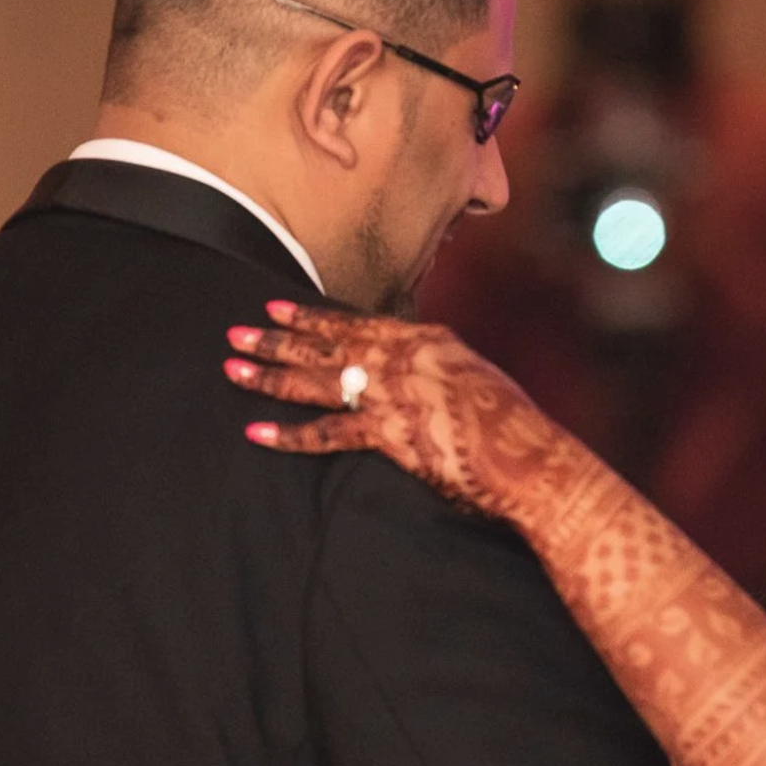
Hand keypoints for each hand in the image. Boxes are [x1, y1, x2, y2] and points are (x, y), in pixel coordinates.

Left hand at [224, 301, 577, 526]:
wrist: (532, 458)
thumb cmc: (514, 430)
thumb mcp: (478, 383)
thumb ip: (442, 374)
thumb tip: (427, 381)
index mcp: (429, 340)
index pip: (359, 323)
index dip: (314, 317)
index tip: (279, 307)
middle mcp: (406, 357)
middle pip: (329, 342)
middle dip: (279, 336)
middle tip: (238, 330)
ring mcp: (395, 392)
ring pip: (319, 378)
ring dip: (270, 373)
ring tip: (233, 366)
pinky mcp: (389, 431)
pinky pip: (328, 431)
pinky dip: (289, 433)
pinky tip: (256, 430)